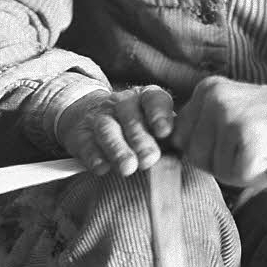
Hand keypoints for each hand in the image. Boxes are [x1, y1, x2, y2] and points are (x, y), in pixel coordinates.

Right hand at [54, 85, 173, 177]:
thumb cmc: (137, 129)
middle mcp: (121, 103)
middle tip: (149, 158)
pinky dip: (93, 155)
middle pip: (130, 116)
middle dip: (140, 138)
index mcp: (144, 98)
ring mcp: (99, 117)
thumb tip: (185, 152)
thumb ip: (168, 138)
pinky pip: (86, 143)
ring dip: (118, 149)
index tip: (164, 132)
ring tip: (128, 168)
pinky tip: (101, 167)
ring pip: (107, 128)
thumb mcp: (154, 127)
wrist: (92, 117)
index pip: (153, 99)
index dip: (159, 114)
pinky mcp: (80, 134)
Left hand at [172, 77, 266, 185]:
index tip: (232, 143)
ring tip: (261, 151)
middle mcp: (214, 98)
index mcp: (205, 90)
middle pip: (194, 156)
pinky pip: (239, 175)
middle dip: (221, 163)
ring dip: (240, 171)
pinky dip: (256, 175)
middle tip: (250, 149)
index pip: (180, 138)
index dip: (207, 151)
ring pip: (216, 169)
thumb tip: (168, 151)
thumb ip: (202, 127)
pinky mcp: (249, 136)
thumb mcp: (229, 112)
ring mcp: (230, 116)